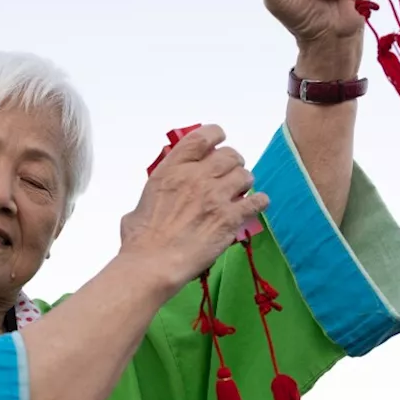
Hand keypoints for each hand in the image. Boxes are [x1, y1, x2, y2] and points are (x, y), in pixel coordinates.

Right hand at [120, 125, 268, 292]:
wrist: (153, 263)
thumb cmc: (141, 239)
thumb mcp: (141, 203)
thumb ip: (157, 193)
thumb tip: (158, 198)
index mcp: (172, 169)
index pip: (203, 137)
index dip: (215, 136)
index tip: (218, 142)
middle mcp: (197, 177)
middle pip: (229, 155)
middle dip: (232, 163)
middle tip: (229, 175)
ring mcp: (216, 196)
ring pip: (245, 175)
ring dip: (243, 183)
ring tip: (238, 193)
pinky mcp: (230, 218)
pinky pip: (257, 202)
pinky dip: (259, 203)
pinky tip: (255, 207)